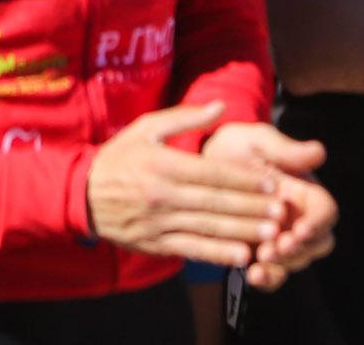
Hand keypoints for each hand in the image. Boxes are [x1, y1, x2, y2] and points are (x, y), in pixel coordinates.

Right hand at [84, 100, 298, 267]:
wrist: (81, 195)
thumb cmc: (119, 158)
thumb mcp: (146, 128)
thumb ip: (185, 118)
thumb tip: (221, 107)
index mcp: (163, 163)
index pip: (213, 172)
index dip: (246, 179)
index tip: (273, 182)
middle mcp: (163, 194)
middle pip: (216, 201)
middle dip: (252, 207)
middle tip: (282, 210)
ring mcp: (159, 222)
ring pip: (208, 227)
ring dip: (243, 231)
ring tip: (271, 233)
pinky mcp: (155, 243)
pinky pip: (191, 249)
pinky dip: (217, 254)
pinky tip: (241, 255)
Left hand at [200, 122, 338, 285]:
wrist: (203, 166)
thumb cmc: (235, 148)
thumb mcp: (256, 141)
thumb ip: (284, 150)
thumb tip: (318, 152)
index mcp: (302, 191)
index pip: (325, 211)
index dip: (318, 223)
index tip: (302, 229)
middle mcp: (295, 217)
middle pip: (318, 242)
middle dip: (302, 249)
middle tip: (280, 247)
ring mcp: (279, 237)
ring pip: (296, 261)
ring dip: (283, 264)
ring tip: (262, 258)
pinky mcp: (259, 252)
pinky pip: (272, 273)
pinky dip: (267, 278)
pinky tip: (253, 274)